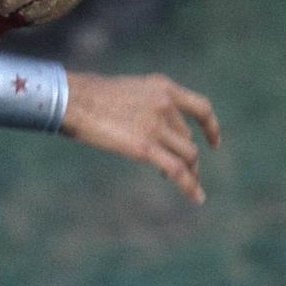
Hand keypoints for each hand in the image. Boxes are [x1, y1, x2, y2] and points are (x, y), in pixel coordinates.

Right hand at [61, 71, 220, 204]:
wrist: (72, 100)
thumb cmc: (89, 96)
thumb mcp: (127, 91)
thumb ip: (145, 105)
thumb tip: (151, 126)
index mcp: (162, 87)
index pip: (200, 107)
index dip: (210, 127)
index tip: (213, 142)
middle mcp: (165, 105)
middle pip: (188, 138)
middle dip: (187, 156)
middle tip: (181, 171)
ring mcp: (157, 125)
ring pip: (188, 156)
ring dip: (190, 172)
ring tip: (188, 185)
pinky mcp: (145, 147)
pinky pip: (177, 170)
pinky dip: (190, 185)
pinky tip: (196, 198)